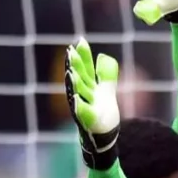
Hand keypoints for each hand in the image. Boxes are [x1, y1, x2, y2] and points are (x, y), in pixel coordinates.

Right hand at [65, 38, 120, 168]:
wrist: (103, 136)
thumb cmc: (102, 113)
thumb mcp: (106, 90)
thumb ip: (105, 74)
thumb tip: (103, 57)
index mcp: (87, 86)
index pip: (84, 67)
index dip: (82, 55)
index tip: (79, 40)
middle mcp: (83, 95)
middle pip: (78, 78)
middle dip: (74, 65)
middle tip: (71, 51)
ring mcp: (84, 108)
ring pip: (78, 93)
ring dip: (74, 82)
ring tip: (71, 72)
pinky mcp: (89, 121)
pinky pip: (82, 113)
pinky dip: (78, 107)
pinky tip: (75, 100)